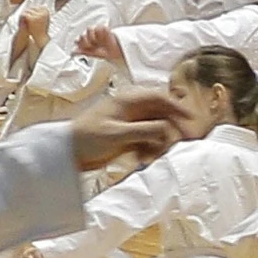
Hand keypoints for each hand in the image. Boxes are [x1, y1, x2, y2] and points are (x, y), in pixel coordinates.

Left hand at [60, 83, 184, 170]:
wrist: (66, 153)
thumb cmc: (86, 138)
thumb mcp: (116, 134)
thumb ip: (143, 131)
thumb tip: (166, 129)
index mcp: (127, 100)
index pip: (159, 98)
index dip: (177, 106)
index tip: (191, 118)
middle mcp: (130, 109)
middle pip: (160, 113)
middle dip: (172, 126)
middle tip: (183, 140)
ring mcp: (128, 123)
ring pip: (155, 128)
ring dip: (160, 140)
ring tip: (158, 154)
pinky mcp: (126, 137)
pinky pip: (146, 140)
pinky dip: (149, 148)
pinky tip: (145, 159)